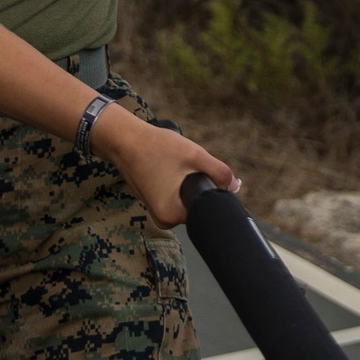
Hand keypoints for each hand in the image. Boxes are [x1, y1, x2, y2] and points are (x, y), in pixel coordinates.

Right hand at [89, 103, 237, 228]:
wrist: (124, 140)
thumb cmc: (155, 147)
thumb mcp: (193, 155)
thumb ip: (219, 172)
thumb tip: (235, 187)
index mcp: (171, 215)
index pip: (206, 212)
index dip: (215, 194)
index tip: (209, 176)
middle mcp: (163, 220)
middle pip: (197, 206)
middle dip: (200, 186)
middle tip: (189, 165)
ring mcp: (157, 211)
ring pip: (187, 199)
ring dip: (189, 183)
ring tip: (176, 165)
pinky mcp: (154, 202)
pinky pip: (176, 196)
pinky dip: (178, 183)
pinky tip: (169, 167)